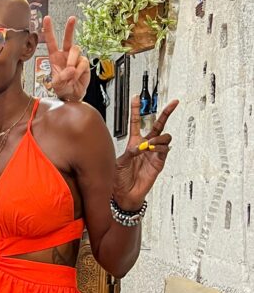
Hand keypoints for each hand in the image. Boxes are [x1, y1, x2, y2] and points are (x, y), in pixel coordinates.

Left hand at [42, 15, 89, 102]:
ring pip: (75, 50)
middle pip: (68, 39)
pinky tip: (76, 77)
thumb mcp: (56, 84)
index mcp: (55, 57)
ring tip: (70, 75)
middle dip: (70, 28)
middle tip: (72, 18)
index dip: (49, 30)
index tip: (47, 18)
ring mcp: (75, 58)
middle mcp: (65, 55)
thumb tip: (71, 69)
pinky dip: (78, 71)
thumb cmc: (62, 88)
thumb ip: (61, 77)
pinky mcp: (84, 62)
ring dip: (72, 62)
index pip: (51, 41)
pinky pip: (82, 63)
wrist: (72, 95)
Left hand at [113, 96, 177, 211]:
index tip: (136, 97)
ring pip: (165, 137)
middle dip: (166, 113)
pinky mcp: (159, 162)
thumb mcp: (119, 162)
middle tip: (174, 103)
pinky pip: (164, 150)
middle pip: (159, 125)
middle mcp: (146, 145)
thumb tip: (139, 146)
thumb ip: (129, 153)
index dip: (136, 109)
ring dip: (158, 138)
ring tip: (150, 144)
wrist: (125, 194)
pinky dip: (159, 148)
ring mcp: (154, 153)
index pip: (136, 122)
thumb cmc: (119, 179)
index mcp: (134, 142)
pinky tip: (152, 151)